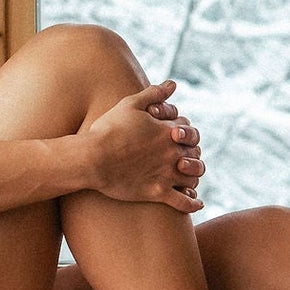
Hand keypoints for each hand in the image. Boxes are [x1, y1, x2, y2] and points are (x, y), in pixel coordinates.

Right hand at [84, 81, 205, 210]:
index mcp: (169, 131)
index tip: (178, 136)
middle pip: (195, 154)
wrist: (92, 158)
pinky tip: (197, 204)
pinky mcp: (157, 193)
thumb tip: (173, 84)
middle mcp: (173, 153)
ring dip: (193, 178)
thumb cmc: (108, 129)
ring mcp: (166, 174)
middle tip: (184, 158)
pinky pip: (183, 203)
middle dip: (192, 155)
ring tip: (189, 180)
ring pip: (193, 178)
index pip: (190, 130)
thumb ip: (154, 94)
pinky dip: (193, 204)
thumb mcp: (130, 104)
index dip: (186, 133)